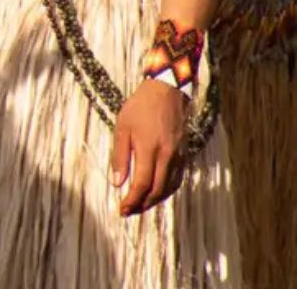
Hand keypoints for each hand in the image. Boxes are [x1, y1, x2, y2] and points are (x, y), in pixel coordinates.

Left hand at [111, 80, 188, 215]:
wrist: (167, 91)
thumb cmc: (140, 107)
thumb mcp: (122, 128)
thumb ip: (120, 156)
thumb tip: (117, 183)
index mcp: (150, 149)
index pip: (142, 184)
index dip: (132, 200)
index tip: (122, 209)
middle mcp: (168, 156)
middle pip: (157, 191)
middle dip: (143, 205)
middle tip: (129, 211)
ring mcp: (178, 156)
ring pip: (169, 187)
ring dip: (155, 200)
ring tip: (140, 205)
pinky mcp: (184, 153)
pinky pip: (177, 179)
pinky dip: (166, 190)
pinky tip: (156, 191)